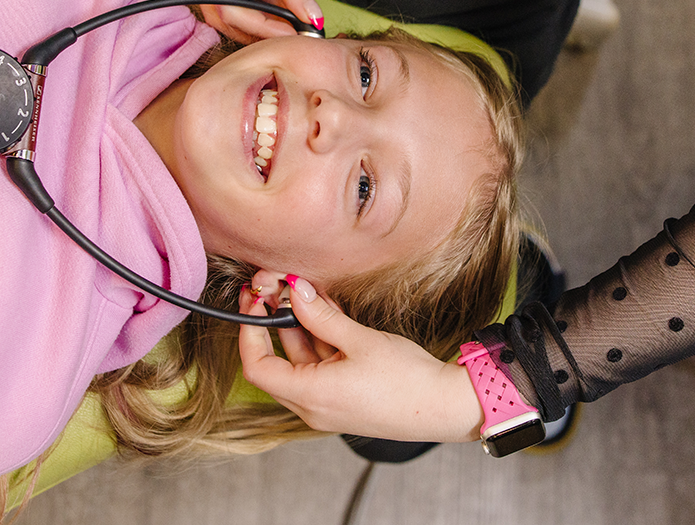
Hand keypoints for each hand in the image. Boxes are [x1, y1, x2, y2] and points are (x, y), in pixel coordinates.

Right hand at [187, 0, 322, 42]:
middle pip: (221, 14)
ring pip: (227, 3)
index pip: (232, 12)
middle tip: (289, 34)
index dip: (263, 30)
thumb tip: (310, 19)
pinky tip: (281, 1)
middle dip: (254, 29)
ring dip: (256, 14)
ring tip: (290, 19)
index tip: (294, 34)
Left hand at [237, 272, 482, 442]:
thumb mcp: (360, 340)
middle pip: (275, 363)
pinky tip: (327, 312)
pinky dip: (318, 341)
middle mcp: (313, 407)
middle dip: (272, 323)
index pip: (257, 367)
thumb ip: (321, 316)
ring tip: (305, 292)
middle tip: (276, 288)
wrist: (444, 406)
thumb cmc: (407, 380)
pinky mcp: (343, 400)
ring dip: (298, 328)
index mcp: (311, 396)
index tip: (256, 302)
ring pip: (299, 363)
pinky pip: (319, 369)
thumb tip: (294, 290)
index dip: (250, 332)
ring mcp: (327, 406)